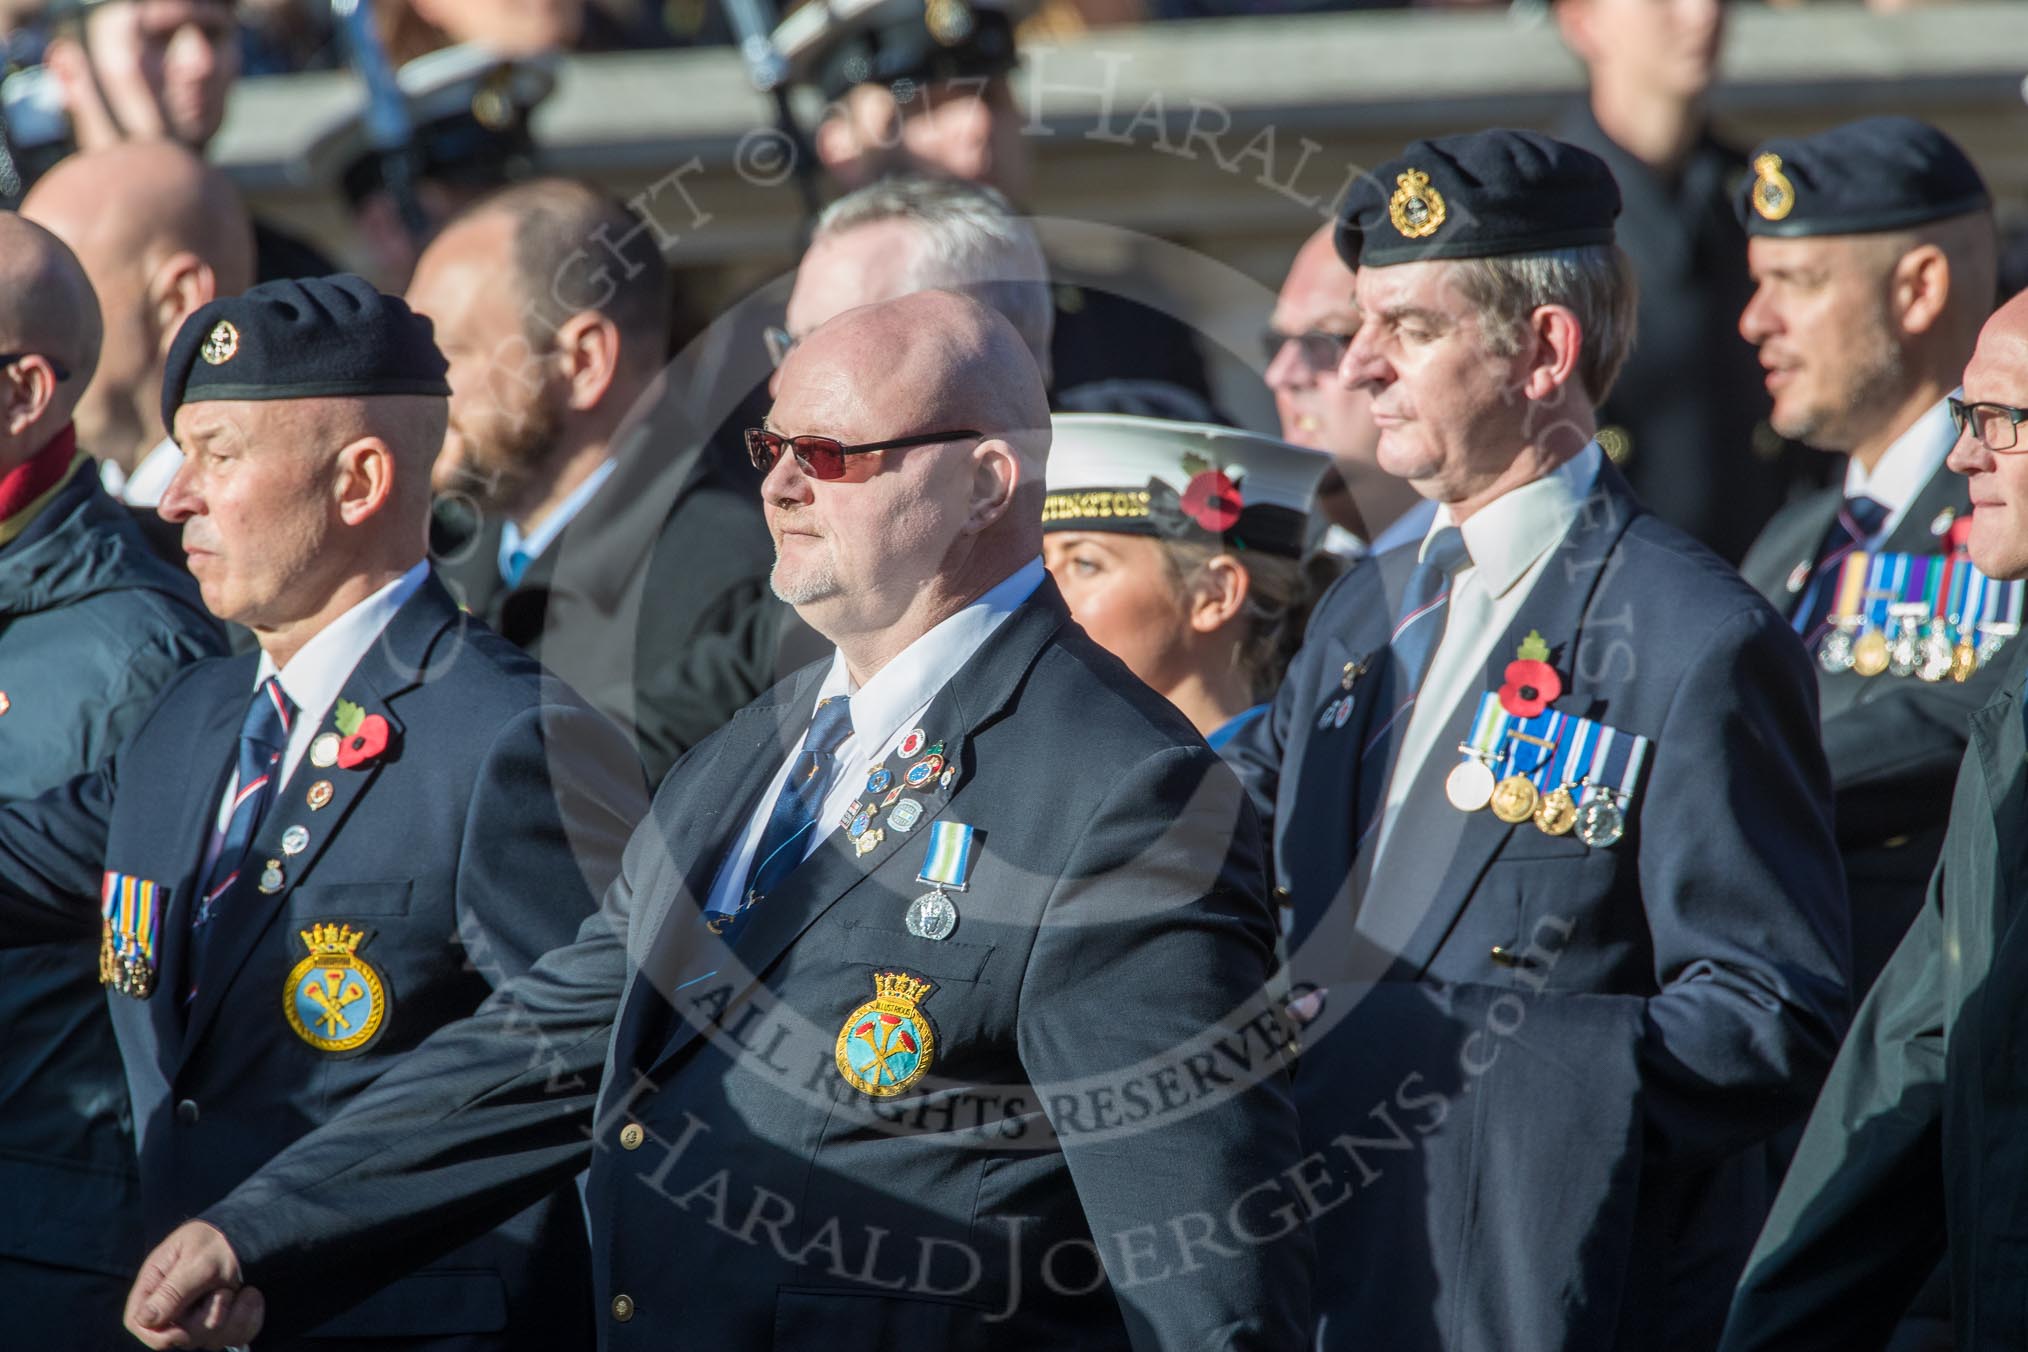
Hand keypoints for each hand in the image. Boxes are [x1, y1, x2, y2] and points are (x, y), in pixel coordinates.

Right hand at [124, 1220, 265, 1349]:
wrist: (256, 1236)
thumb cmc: (220, 1241)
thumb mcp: (198, 1261)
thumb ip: (173, 1290)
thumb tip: (144, 1320)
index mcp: (156, 1283)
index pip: (136, 1321)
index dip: (154, 1335)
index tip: (181, 1332)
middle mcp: (173, 1304)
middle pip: (175, 1338)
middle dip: (204, 1320)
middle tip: (222, 1290)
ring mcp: (198, 1315)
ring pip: (208, 1340)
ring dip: (231, 1316)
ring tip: (236, 1289)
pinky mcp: (222, 1321)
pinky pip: (234, 1336)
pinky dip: (248, 1318)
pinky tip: (251, 1296)